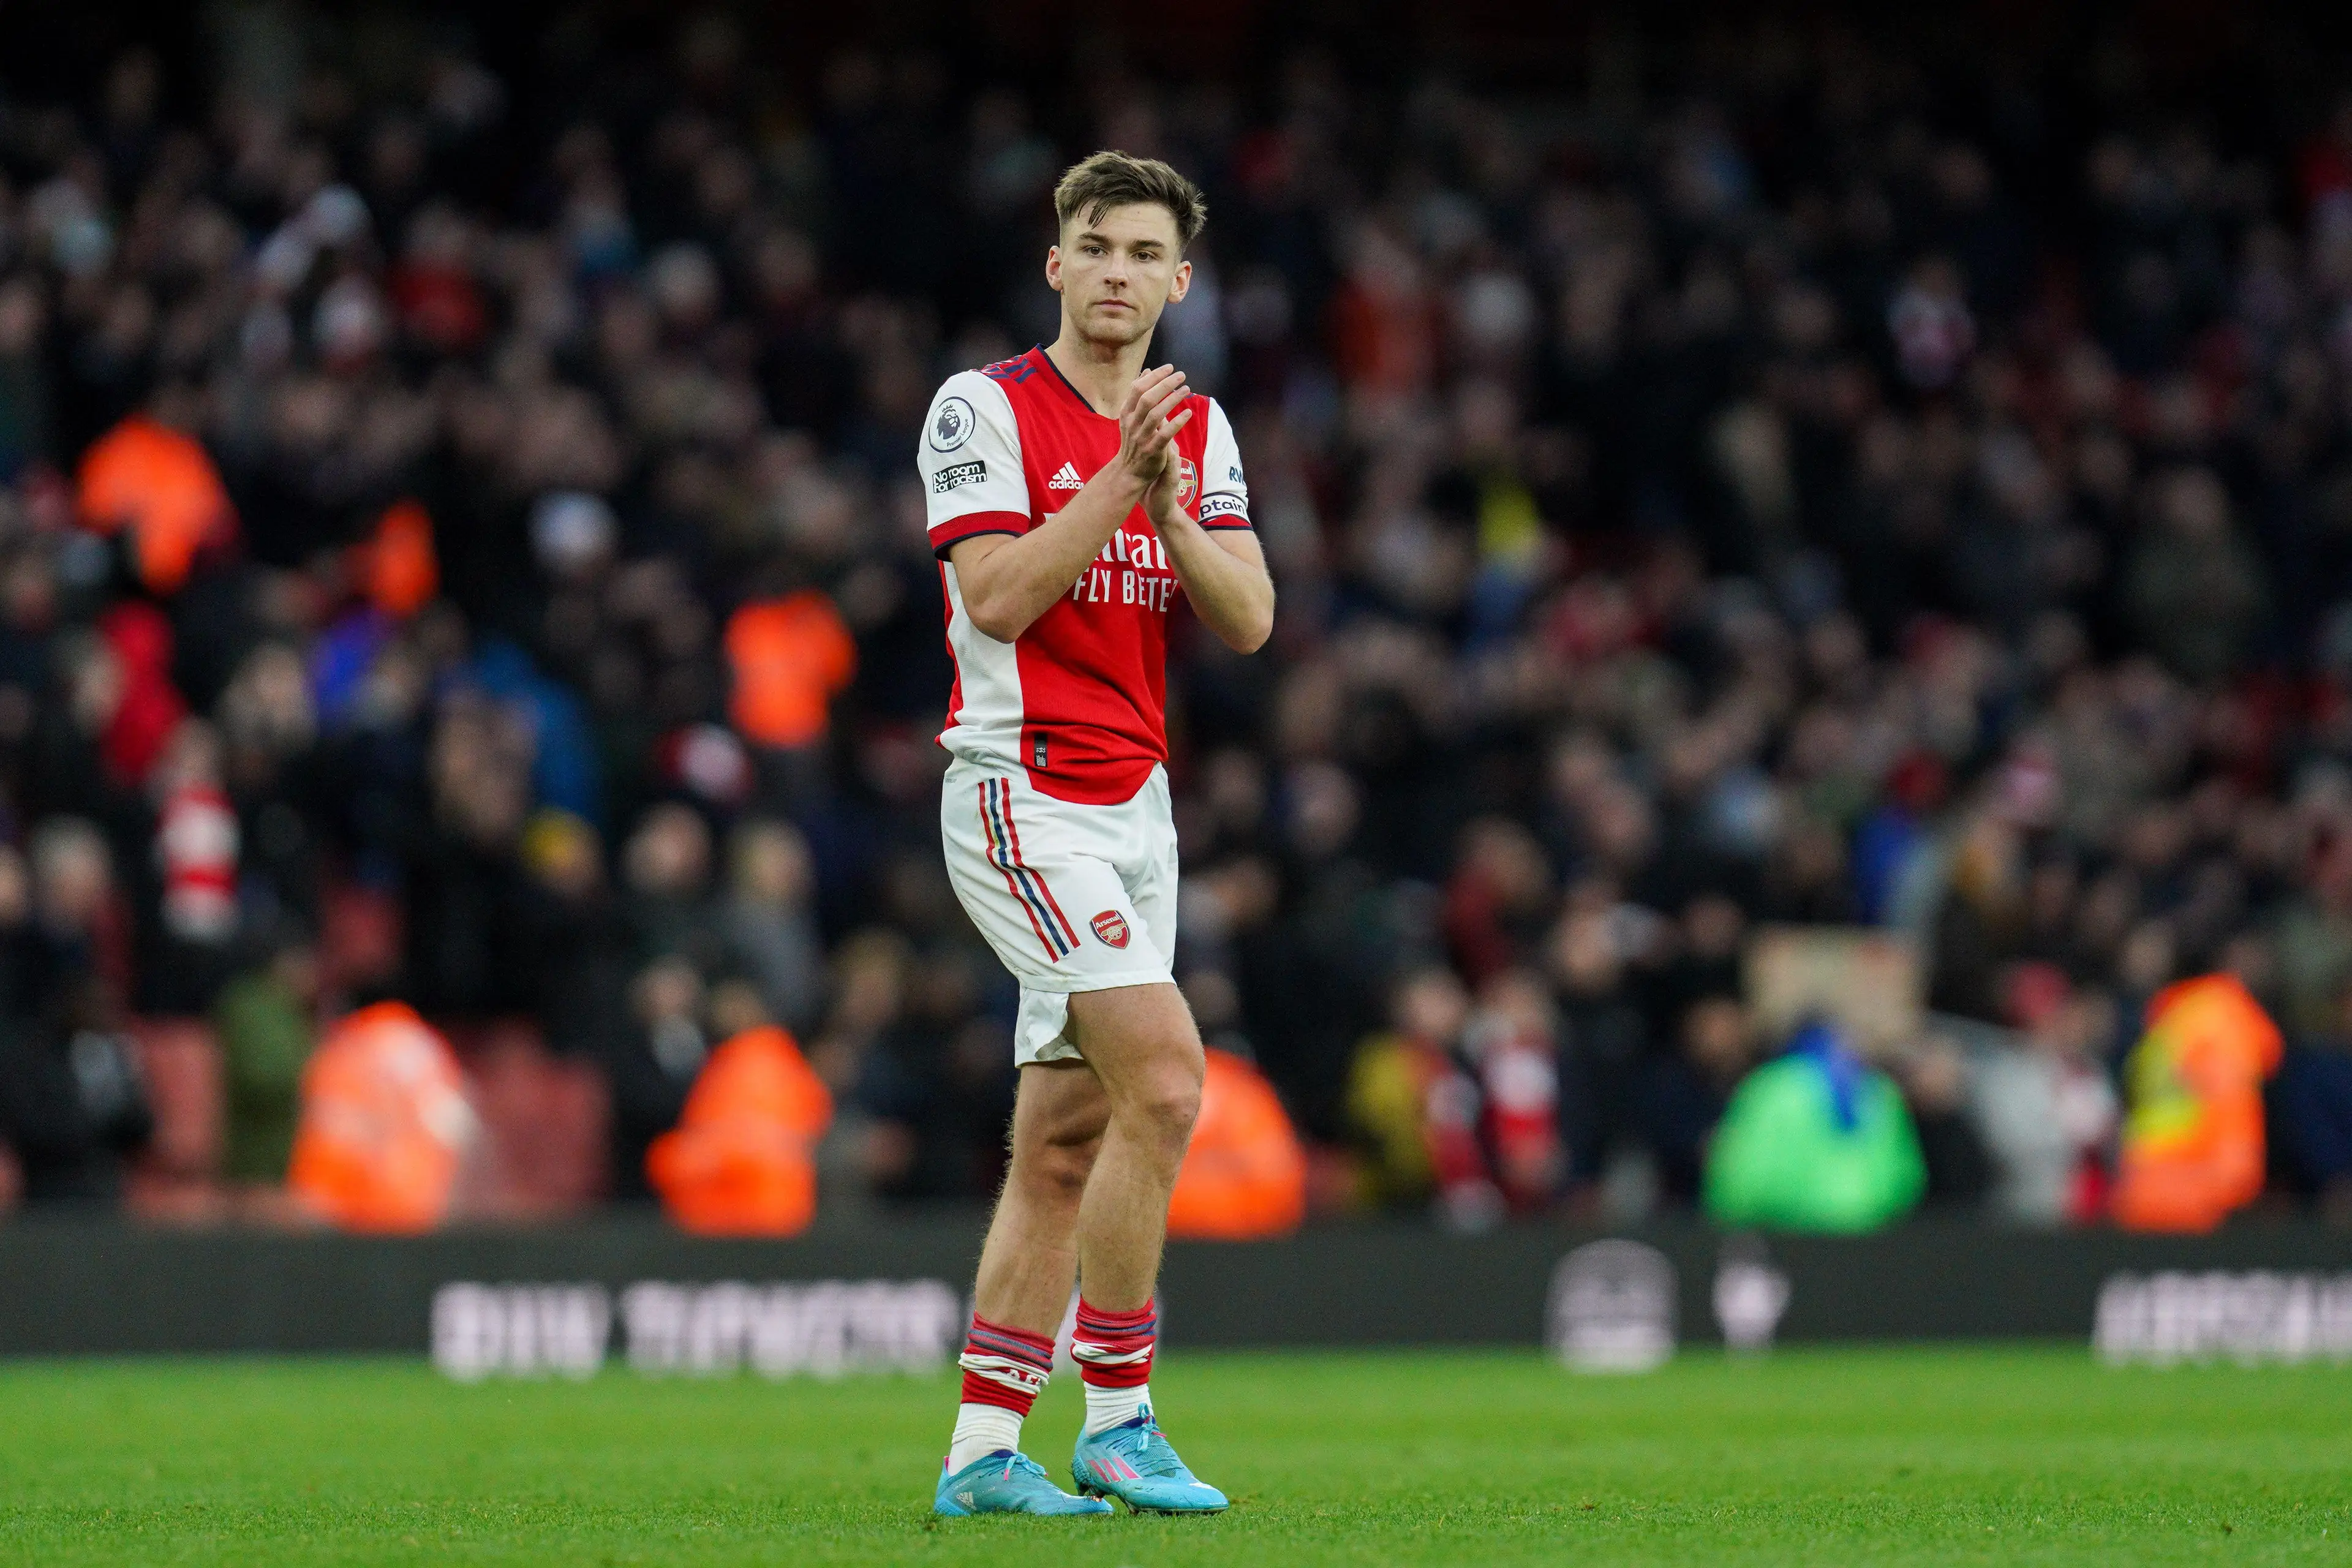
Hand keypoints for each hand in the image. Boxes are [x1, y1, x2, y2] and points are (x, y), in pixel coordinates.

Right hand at [1114, 365, 1191, 492]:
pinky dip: (1177, 422)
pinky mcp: (1152, 450)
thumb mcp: (1131, 416)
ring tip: (1187, 389)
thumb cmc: (1134, 440)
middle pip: (1147, 398)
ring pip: (1156, 415)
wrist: (1129, 471)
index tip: (1169, 367)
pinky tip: (1188, 413)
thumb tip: (1146, 372)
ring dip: (1173, 400)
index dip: (1154, 376)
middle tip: (1181, 375)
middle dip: (1165, 384)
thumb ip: (1139, 395)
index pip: (1137, 388)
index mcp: (1126, 413)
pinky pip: (1165, 434)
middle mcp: (1132, 423)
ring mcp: (1141, 437)